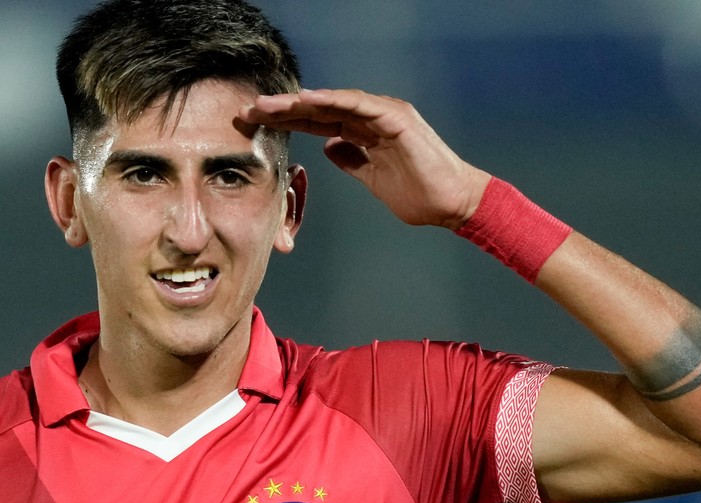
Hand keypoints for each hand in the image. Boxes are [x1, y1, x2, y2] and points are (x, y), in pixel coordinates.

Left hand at [239, 88, 490, 229]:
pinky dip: (333, 101)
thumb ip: (352, 161)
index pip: (318, 123)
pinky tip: (308, 101)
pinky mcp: (397, 119)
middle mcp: (372, 118)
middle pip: (320, 110)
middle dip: (283, 109)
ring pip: (334, 103)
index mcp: (365, 132)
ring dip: (300, 103)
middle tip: (249, 110)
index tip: (257, 124)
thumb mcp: (372, 179)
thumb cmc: (419, 195)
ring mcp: (385, 115)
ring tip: (269, 105)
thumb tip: (329, 148)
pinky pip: (359, 105)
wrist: (451, 203)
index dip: (288, 122)